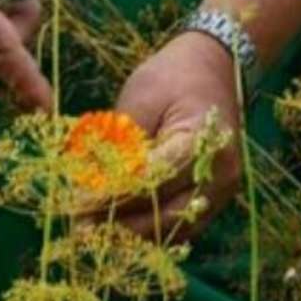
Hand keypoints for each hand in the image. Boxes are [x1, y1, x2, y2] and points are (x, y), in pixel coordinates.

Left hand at [94, 31, 244, 241]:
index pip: (152, 181)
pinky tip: (120, 225)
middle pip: (166, 215)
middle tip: (79, 226)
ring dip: (134, 233)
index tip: (77, 204)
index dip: (112, 197)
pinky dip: (151, 229)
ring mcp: (223, 188)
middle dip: (120, 224)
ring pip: (174, 229)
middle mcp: (221, 172)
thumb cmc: (174, 76)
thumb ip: (121, 146)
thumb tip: (90, 192)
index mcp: (203, 140)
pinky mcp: (216, 197)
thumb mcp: (141, 98)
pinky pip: (182, 224)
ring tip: (94, 230)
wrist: (215, 66)